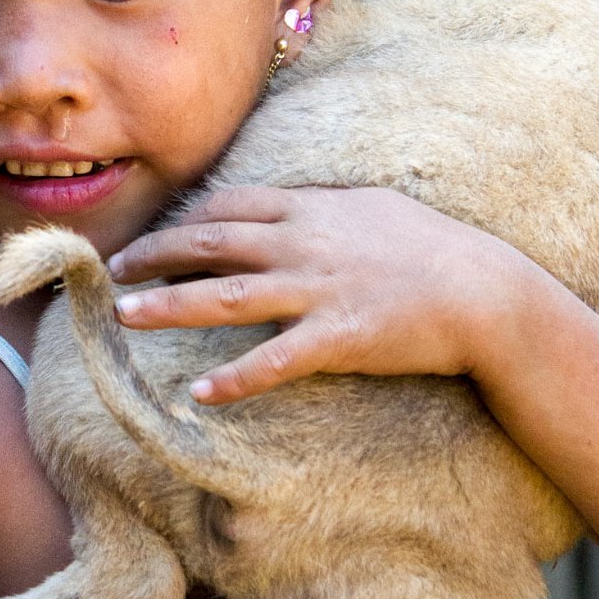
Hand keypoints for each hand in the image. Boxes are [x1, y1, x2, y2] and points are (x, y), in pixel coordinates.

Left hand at [107, 185, 520, 404]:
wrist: (486, 292)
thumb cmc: (433, 248)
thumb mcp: (372, 206)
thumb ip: (321, 204)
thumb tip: (284, 203)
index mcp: (312, 207)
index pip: (227, 206)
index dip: (181, 221)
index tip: (151, 238)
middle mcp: (305, 243)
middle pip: (210, 244)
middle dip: (154, 256)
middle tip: (112, 272)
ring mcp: (320, 290)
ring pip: (227, 296)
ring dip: (169, 307)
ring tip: (125, 319)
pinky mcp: (340, 338)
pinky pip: (276, 360)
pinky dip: (235, 378)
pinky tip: (200, 394)